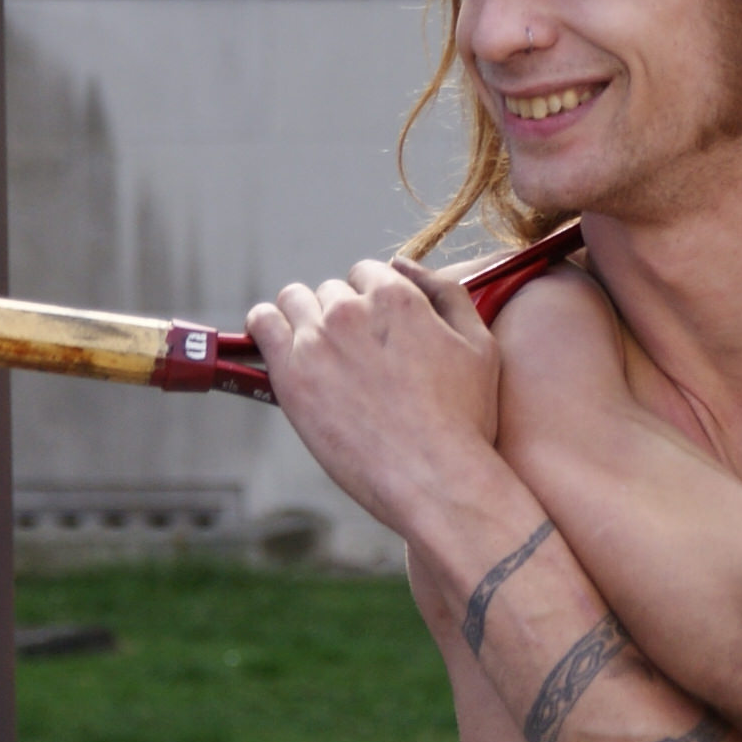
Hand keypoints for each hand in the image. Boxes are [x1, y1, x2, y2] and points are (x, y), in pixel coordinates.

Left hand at [244, 259, 498, 529]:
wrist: (434, 477)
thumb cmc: (464, 418)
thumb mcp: (479, 344)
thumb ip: (445, 292)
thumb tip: (403, 264)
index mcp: (397, 297)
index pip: (366, 273)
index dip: (369, 300)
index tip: (371, 328)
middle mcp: (352, 309)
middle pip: (330, 290)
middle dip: (340, 314)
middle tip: (351, 354)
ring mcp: (317, 340)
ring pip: (293, 301)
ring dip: (301, 316)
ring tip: (314, 349)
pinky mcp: (290, 374)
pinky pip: (262, 324)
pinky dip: (264, 324)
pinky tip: (271, 339)